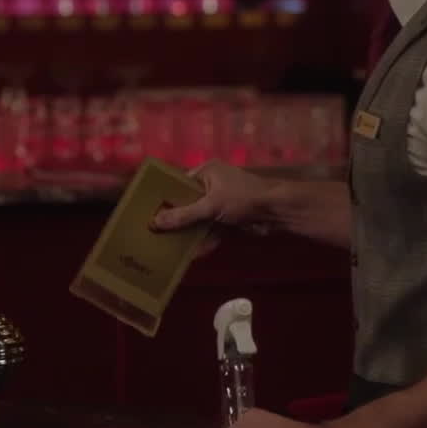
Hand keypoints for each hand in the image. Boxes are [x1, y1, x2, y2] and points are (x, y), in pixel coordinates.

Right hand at [150, 161, 275, 255]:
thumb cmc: (243, 198)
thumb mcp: (210, 206)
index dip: (165, 198)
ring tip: (169, 247)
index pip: (179, 184)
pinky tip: (193, 255)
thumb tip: (155, 222)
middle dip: (176, 219)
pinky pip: (212, 229)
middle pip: (188, 203)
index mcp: (207, 172)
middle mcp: (213, 185)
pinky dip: (205, 240)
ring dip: (189, 233)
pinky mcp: (230, 218)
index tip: (149, 213)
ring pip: (200, 219)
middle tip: (156, 232)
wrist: (277, 211)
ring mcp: (222, 202)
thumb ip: (183, 215)